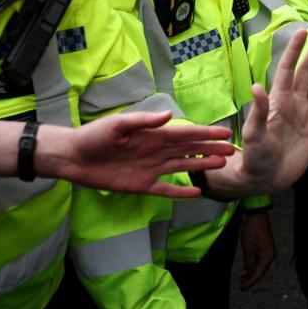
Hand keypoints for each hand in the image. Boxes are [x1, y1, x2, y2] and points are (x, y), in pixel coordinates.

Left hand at [38, 112, 234, 197]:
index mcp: (153, 134)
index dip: (206, 134)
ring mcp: (151, 169)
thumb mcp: (118, 124)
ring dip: (202, 166)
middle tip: (233, 150)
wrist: (74, 157)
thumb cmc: (94, 136)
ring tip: (222, 165)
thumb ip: (144, 121)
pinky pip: (166, 190)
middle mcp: (156, 150)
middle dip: (211, 149)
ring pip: (183, 167)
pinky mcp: (142, 185)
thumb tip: (168, 116)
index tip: (225, 133)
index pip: (185, 133)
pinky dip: (181, 191)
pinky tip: (197, 192)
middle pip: (189, 150)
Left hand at [207, 28, 307, 195]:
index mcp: (278, 100)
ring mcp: (306, 112)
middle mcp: (294, 102)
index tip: (302, 32)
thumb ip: (259, 111)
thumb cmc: (255, 156)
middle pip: (307, 71)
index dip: (295, 51)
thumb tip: (256, 87)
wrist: (267, 178)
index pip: (289, 69)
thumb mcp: (254, 134)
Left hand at [238, 212, 275, 289]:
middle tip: (240, 285)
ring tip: (242, 279)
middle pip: (260, 272)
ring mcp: (268, 252)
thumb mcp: (248, 247)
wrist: (257, 215)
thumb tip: (249, 271)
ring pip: (260, 267)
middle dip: (251, 279)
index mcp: (267, 257)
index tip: (242, 287)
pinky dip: (253, 266)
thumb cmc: (252, 230)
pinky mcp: (265, 248)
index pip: (258, 274)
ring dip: (251, 273)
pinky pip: (259, 261)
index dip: (250, 282)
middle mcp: (270, 256)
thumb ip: (249, 261)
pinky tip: (247, 269)